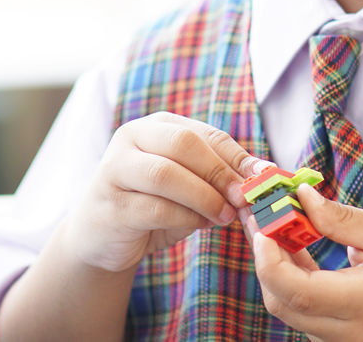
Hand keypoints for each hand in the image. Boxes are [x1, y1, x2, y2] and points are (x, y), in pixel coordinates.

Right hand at [66, 111, 269, 273]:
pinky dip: (185, 217)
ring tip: (225, 215)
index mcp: (156, 125)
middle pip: (184, 144)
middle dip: (219, 172)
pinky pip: (155, 208)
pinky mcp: (110, 205)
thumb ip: (218, 175)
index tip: (262, 179)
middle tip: (242, 198)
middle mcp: (131, 138)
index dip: (237, 157)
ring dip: (204, 196)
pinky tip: (199, 225)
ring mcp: (115, 169)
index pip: (206, 133)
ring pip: (167, 174)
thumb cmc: (151, 204)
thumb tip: (263, 173)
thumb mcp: (188, 184)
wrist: (100, 236)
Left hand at [244, 183, 362, 341]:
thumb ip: (342, 218)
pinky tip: (288, 246)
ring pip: (284, 307)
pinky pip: (295, 309)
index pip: (301, 292)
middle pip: (281, 302)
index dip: (271, 260)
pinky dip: (285, 278)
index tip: (264, 226)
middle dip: (263, 257)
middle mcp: (347, 332)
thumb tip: (301, 197)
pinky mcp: (328, 339)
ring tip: (272, 224)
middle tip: (259, 216)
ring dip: (272, 266)